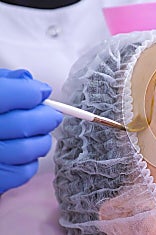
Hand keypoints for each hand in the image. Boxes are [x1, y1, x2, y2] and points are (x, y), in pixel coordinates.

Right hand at [0, 69, 62, 193]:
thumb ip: (5, 83)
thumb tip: (29, 81)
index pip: (7, 96)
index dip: (31, 93)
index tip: (42, 93)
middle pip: (23, 124)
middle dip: (46, 117)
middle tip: (51, 115)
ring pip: (26, 150)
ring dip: (41, 141)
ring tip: (39, 135)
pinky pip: (22, 173)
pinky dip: (31, 162)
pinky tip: (24, 152)